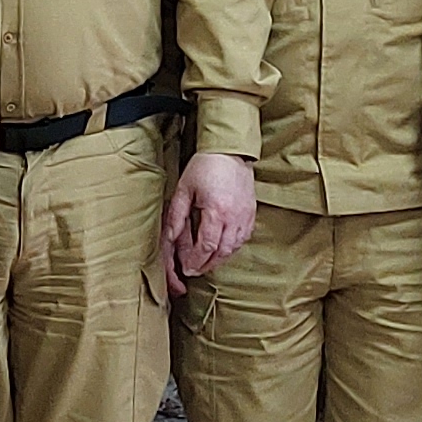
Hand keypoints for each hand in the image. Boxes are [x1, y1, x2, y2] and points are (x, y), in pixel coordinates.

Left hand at [161, 150, 256, 284]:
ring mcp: (245, 216)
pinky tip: (223, 248)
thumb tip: (169, 237)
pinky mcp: (251, 213)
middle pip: (222, 252)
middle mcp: (233, 217)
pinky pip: (244, 238)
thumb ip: (176, 216)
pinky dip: (232, 247)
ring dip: (220, 258)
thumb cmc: (205, 167)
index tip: (187, 268)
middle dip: (207, 265)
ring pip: (234, 248)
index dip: (196, 261)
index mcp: (215, 211)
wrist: (230, 151)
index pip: (206, 247)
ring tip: (207, 263)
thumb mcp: (184, 189)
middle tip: (195, 270)